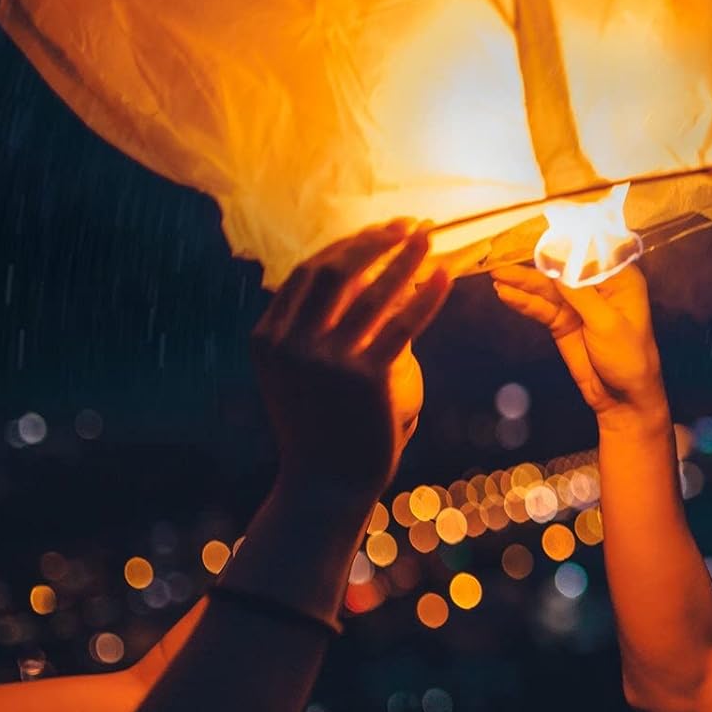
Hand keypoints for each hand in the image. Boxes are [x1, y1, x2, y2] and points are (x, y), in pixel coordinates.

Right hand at [251, 221, 450, 502]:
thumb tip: (347, 289)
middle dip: (374, 240)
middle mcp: (290, 343)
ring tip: (430, 239)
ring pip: (371, 292)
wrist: (325, 486)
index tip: (378, 231)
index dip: (346, 246)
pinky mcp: (364, 379)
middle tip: (409, 225)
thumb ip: (310, 334)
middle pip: (335, 271)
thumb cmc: (319, 431)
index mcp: (267, 338)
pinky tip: (444, 277)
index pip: (308, 273)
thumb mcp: (297, 377)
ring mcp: (325, 361)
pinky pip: (401, 325)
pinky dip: (425, 297)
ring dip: (404, 258)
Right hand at [490, 262, 666, 425]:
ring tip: (497, 274)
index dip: (560, 245)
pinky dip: (523, 301)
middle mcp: (597, 286)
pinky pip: (540, 307)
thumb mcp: (607, 323)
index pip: (586, 253)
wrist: (623, 398)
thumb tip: (556, 262)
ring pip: (546, 288)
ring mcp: (577, 304)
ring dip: (521, 282)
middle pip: (560, 269)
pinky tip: (506, 294)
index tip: (535, 238)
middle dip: (533, 264)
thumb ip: (580, 293)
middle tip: (505, 257)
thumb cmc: (629, 359)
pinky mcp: (562, 321)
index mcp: (619, 279)